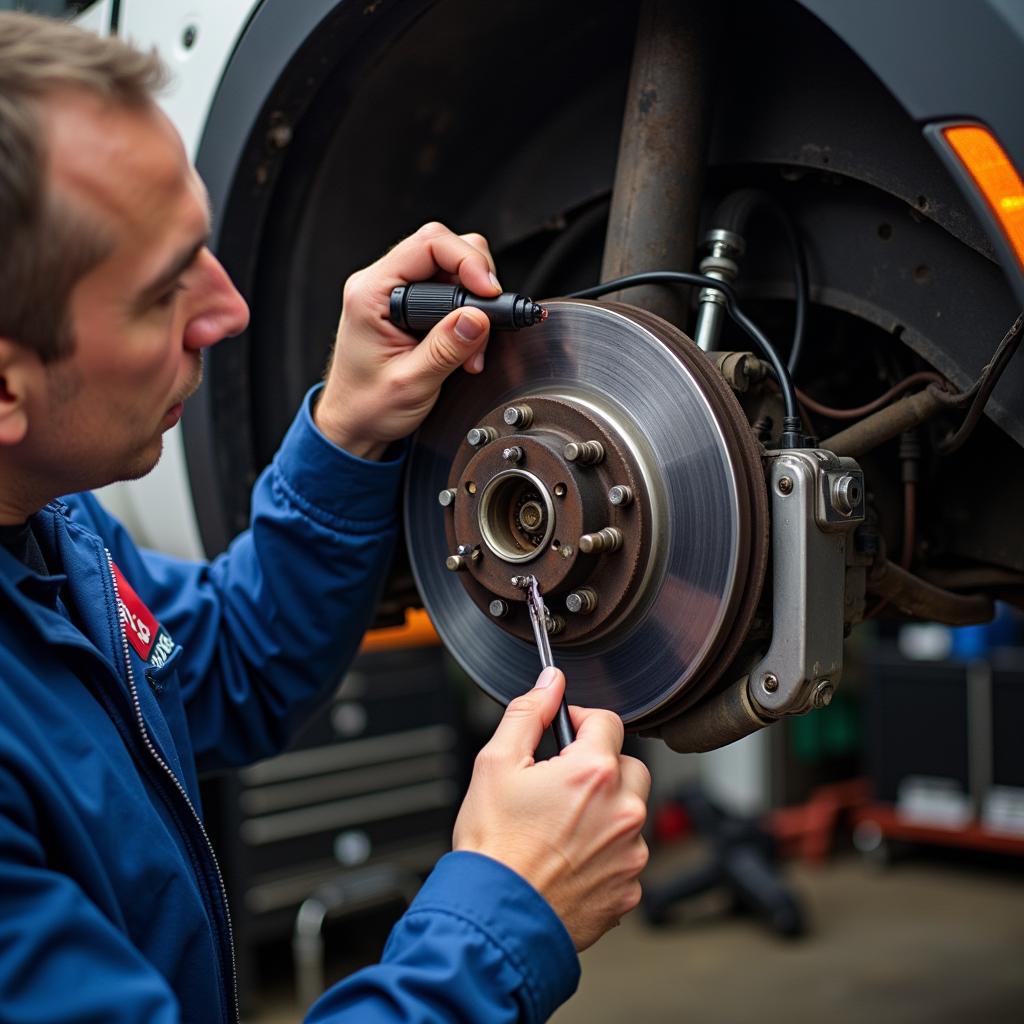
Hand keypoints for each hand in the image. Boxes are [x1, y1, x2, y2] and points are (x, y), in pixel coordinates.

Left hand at [315, 222, 498, 458]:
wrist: (353, 424)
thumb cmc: (367, 406)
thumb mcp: (411, 383)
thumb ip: (446, 349)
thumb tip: (478, 317)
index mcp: (371, 292)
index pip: (428, 244)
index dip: (468, 262)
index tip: (489, 293)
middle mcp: (381, 284)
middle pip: (444, 248)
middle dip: (476, 281)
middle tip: (487, 320)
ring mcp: (395, 292)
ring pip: (451, 269)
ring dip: (474, 304)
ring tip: (473, 347)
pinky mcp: (410, 305)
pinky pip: (448, 292)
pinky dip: (467, 315)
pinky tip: (466, 345)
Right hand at [452, 668, 650, 951]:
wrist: (495, 918)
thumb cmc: (493, 846)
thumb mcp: (496, 763)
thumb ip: (529, 713)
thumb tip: (550, 683)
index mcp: (594, 772)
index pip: (608, 721)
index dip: (580, 723)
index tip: (563, 737)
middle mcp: (624, 811)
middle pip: (628, 766)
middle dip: (600, 767)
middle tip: (561, 784)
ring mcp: (630, 853)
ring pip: (630, 813)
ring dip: (605, 811)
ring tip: (560, 827)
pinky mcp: (629, 889)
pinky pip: (626, 855)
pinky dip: (605, 853)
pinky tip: (569, 859)